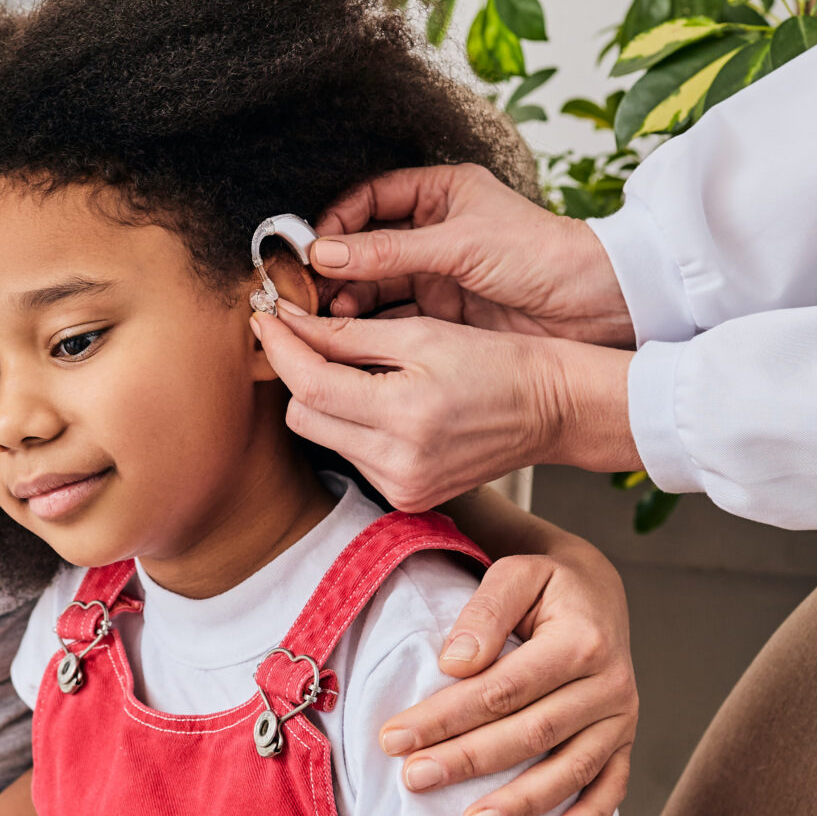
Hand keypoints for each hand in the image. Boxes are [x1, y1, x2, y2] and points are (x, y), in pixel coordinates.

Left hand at [251, 308, 637, 510]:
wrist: (550, 409)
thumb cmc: (494, 361)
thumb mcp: (420, 333)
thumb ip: (346, 334)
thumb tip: (286, 322)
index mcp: (405, 416)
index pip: (309, 385)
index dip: (280, 348)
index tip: (266, 318)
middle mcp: (398, 463)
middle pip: (303, 416)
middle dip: (301, 373)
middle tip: (310, 336)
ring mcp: (402, 487)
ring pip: (323, 435)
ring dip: (326, 399)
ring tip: (360, 369)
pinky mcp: (406, 497)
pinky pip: (351, 455)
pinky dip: (353, 425)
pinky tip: (382, 402)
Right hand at [311, 164, 634, 347]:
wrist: (598, 307)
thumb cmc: (544, 256)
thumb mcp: (461, 245)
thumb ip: (389, 250)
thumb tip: (324, 253)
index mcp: (442, 193)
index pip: (370, 199)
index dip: (337, 220)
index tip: (312, 247)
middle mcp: (435, 231)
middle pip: (365, 245)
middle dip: (335, 267)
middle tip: (309, 290)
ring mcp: (438, 273)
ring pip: (375, 283)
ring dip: (349, 298)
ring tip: (330, 315)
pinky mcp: (444, 312)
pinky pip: (394, 315)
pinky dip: (370, 324)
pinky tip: (352, 334)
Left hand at [380, 541, 636, 815]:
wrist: (597, 590)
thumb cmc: (546, 583)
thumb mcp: (515, 572)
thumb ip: (484, 612)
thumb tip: (455, 663)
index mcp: (581, 641)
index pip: (503, 689)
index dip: (447, 716)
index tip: (396, 736)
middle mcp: (609, 686)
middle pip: (530, 734)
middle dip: (467, 760)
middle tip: (414, 776)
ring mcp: (621, 720)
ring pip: (568, 771)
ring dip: (518, 803)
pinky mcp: (624, 742)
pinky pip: (608, 789)